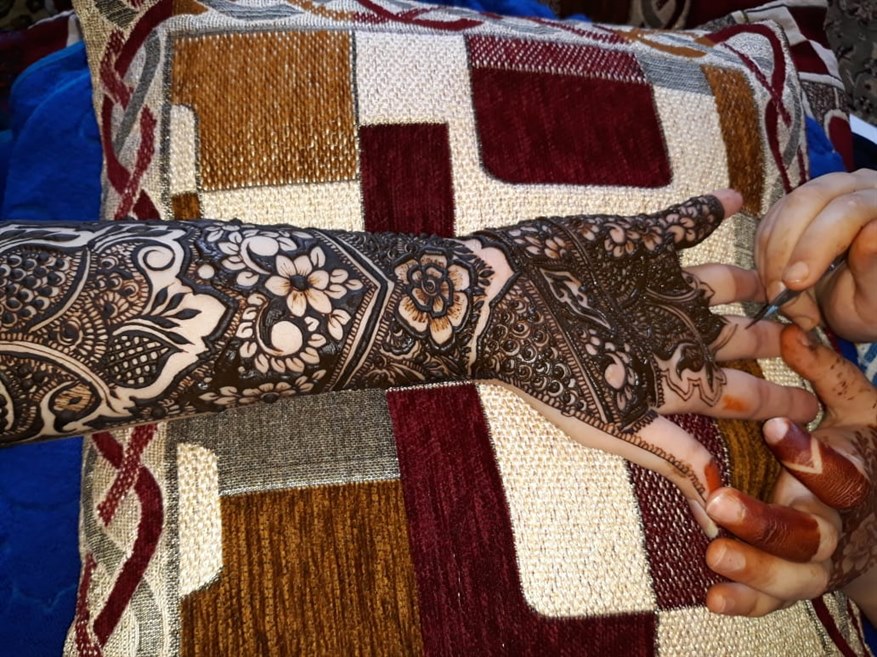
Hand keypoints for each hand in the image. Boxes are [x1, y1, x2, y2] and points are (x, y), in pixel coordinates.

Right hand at [474, 191, 817, 532]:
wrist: (499, 300)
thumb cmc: (551, 367)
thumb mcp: (611, 421)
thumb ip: (670, 452)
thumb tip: (719, 501)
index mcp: (667, 374)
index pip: (739, 392)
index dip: (780, 398)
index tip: (816, 402)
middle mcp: (666, 329)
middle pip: (736, 338)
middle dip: (772, 337)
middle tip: (811, 332)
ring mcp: (654, 283)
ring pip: (720, 280)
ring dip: (751, 276)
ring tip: (781, 273)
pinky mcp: (638, 241)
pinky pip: (683, 221)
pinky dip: (709, 209)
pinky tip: (734, 197)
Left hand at [703, 324, 876, 620]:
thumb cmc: (862, 451)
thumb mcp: (858, 409)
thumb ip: (826, 373)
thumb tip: (792, 330)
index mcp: (857, 476)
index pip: (843, 470)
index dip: (813, 453)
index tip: (777, 427)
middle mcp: (840, 522)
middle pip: (813, 531)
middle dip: (768, 519)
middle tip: (719, 501)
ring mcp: (820, 560)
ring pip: (794, 573)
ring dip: (756, 566)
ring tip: (715, 553)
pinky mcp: (798, 583)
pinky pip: (774, 603)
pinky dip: (746, 602)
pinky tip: (715, 598)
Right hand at [754, 168, 876, 340]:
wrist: (852, 302)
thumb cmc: (869, 302)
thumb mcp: (872, 297)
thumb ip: (872, 265)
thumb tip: (872, 232)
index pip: (847, 210)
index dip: (816, 244)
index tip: (795, 283)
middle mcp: (855, 189)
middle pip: (805, 202)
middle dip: (784, 251)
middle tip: (779, 293)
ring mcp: (822, 193)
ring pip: (780, 213)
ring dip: (770, 258)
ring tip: (780, 295)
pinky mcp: (794, 206)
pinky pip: (767, 225)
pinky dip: (763, 257)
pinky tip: (774, 281)